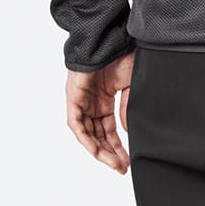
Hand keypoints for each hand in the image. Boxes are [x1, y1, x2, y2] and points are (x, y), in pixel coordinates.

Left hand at [65, 52, 134, 173]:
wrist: (107, 37)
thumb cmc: (120, 54)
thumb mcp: (131, 84)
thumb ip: (128, 107)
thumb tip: (127, 131)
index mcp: (105, 100)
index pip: (110, 130)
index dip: (119, 146)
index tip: (128, 161)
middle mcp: (92, 103)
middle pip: (99, 135)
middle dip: (111, 153)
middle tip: (122, 168)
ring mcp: (82, 101)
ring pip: (87, 134)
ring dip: (100, 151)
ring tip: (114, 164)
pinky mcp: (73, 98)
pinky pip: (76, 124)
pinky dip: (86, 138)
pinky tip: (97, 150)